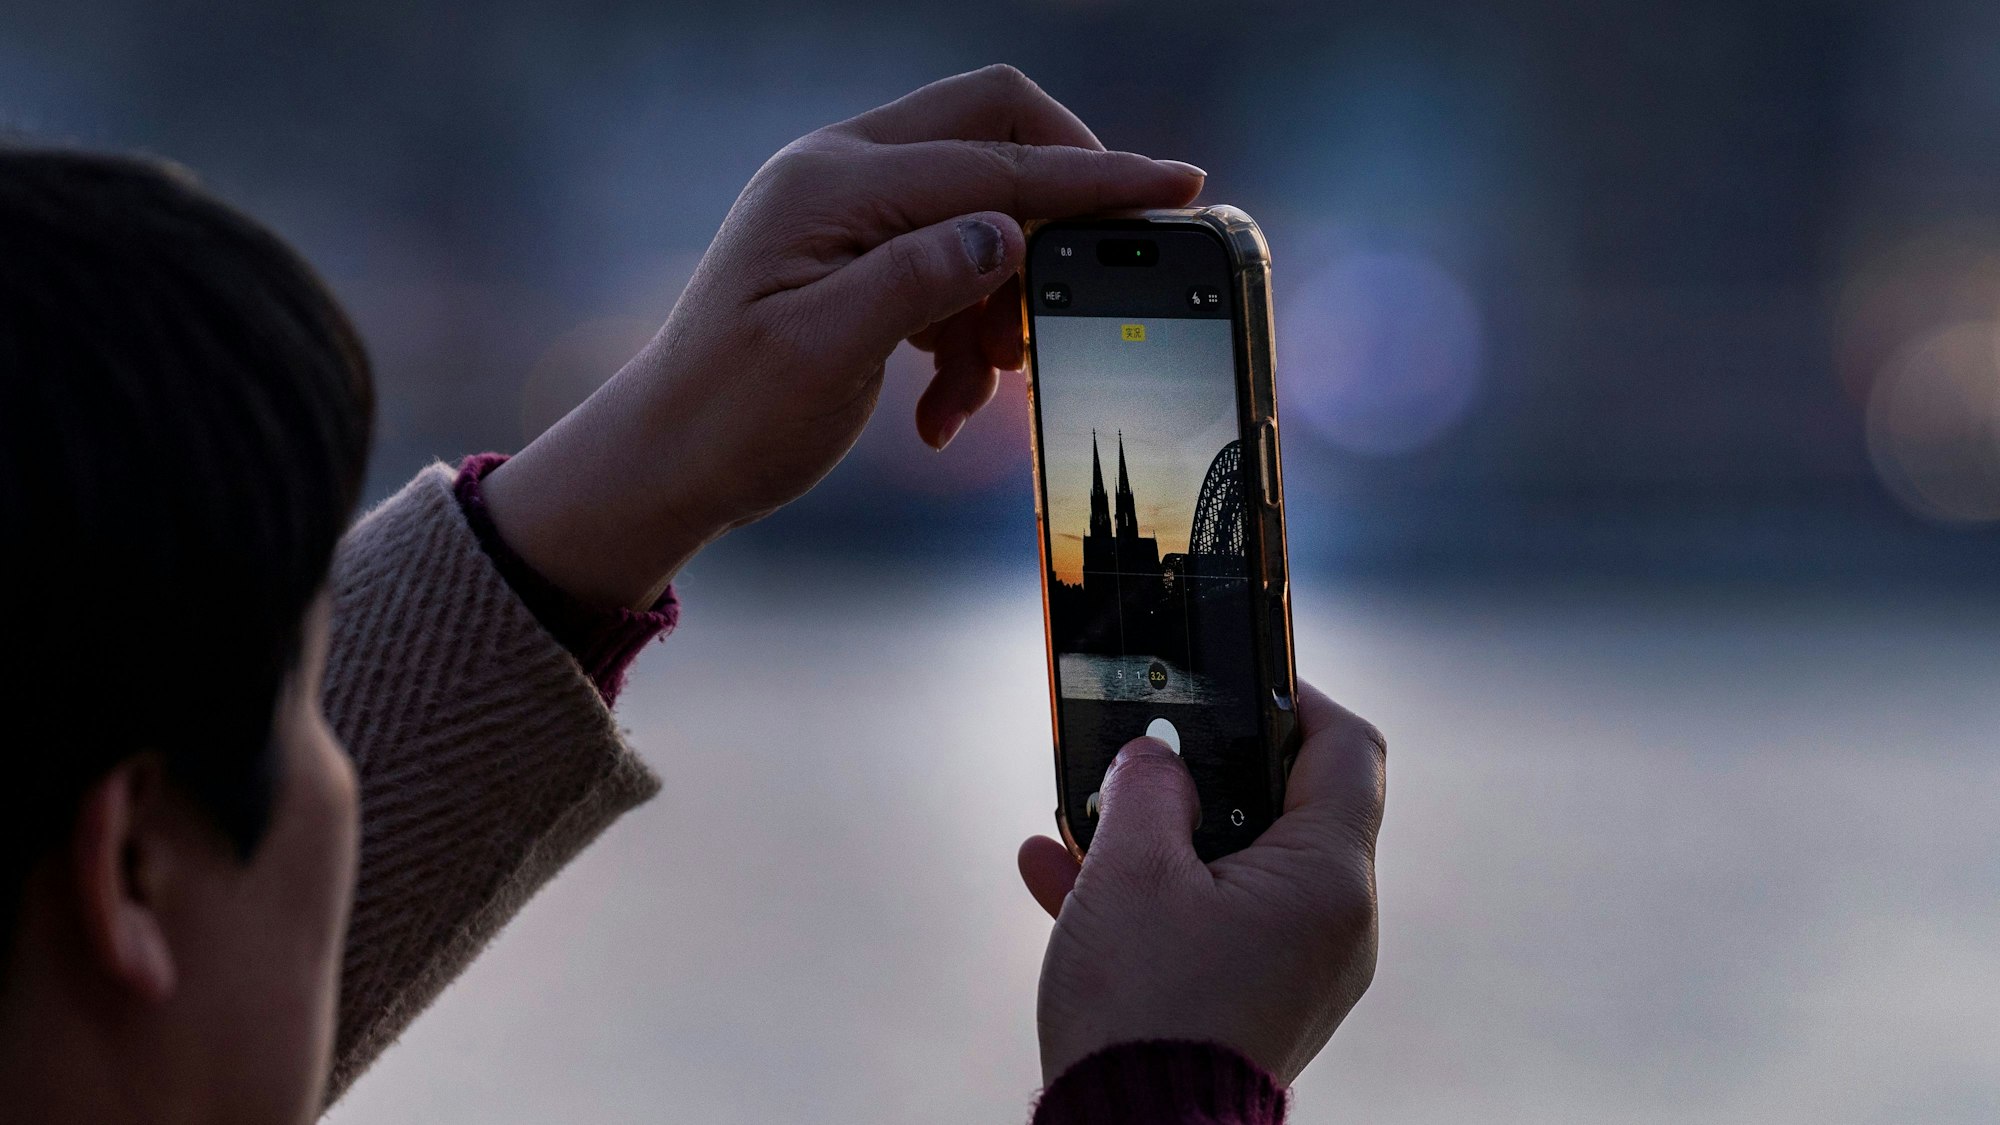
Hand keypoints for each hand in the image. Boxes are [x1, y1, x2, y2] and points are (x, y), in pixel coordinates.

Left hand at [481, 65, 1204, 608]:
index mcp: (834, 183)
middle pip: (995, 136)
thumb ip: (918, 280)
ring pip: (983, 212)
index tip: (1179, 186)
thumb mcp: (823, 354)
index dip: (1095, 175)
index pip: (995, 157)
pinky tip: (946, 406)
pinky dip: (966, 333)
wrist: (664, 462)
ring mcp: (848, 210)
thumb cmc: (730, 416)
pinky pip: (949, 263)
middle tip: (1080, 295)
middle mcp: (842, 173)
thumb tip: (1008, 231)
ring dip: (1003, 305)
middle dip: (1056, 215)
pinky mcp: (855, 253)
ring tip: (982, 391)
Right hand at [1017, 682, 1386, 1084]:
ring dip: (1157, 832)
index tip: (1234, 677)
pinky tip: (1055, 874)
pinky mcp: (1252, 1001)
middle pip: (1285, 803)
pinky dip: (1150, 893)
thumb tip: (1156, 758)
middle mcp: (1332, 922)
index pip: (1346, 748)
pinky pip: (1209, 921)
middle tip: (1139, 748)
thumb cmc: (1143, 1013)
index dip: (1293, 696)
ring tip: (1077, 817)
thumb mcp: (1130, 872)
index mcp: (1326, 879)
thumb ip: (1147, 787)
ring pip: (1234, 863)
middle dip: (1201, 769)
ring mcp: (1295, 966)